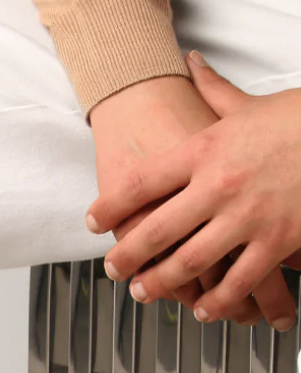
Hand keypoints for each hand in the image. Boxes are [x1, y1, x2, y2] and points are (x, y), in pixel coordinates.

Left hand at [89, 52, 300, 330]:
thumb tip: (189, 63)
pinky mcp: (278, 240)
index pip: (141, 182)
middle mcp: (219, 185)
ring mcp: (248, 216)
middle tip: (113, 269)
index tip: (93, 223)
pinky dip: (217, 301)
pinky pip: (238, 281)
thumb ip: (214, 91)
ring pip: (188, 263)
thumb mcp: (252, 104)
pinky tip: (204, 309)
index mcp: (207, 149)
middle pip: (155, 230)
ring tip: (145, 292)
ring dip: (160, 284)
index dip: (110, 207)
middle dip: (126, 256)